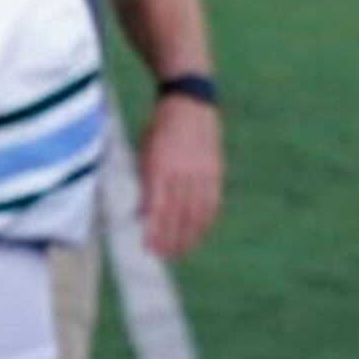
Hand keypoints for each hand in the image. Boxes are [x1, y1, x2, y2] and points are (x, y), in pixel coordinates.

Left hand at [135, 92, 222, 260]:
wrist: (189, 101)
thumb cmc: (158, 127)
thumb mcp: (142, 152)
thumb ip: (144, 182)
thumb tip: (142, 213)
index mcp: (161, 166)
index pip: (158, 207)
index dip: (155, 230)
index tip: (149, 248)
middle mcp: (184, 171)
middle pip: (179, 214)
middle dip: (171, 238)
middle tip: (163, 256)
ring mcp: (203, 170)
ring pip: (197, 211)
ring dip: (189, 234)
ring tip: (180, 251)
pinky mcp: (216, 169)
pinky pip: (213, 200)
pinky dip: (206, 219)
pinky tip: (200, 231)